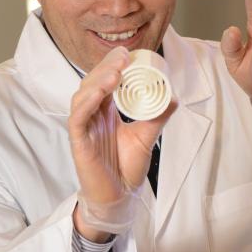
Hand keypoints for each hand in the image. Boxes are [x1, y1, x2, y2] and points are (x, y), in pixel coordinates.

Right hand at [68, 46, 176, 241]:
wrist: (120, 197)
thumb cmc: (126, 168)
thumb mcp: (146, 137)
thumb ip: (157, 117)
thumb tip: (173, 98)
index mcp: (106, 112)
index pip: (105, 82)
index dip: (113, 66)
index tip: (128, 54)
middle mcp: (92, 116)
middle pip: (92, 84)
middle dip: (106, 67)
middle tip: (123, 56)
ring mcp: (84, 128)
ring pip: (83, 96)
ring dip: (97, 81)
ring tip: (115, 71)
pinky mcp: (78, 141)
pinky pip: (78, 118)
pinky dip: (87, 103)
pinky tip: (99, 93)